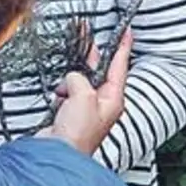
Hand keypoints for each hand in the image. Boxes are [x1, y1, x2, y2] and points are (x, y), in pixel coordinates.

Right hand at [39, 30, 131, 154]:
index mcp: (113, 99)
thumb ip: (79, 79)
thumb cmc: (77, 134)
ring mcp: (86, 107)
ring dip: (69, 81)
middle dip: (91, 55)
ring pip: (79, 81)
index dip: (123, 47)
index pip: (119, 66)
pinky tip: (58, 97)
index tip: (127, 32)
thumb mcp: (83, 97)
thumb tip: (71, 79)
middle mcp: (101, 103)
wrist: (57, 153)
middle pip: (98, 70)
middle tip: (87, 34)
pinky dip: (61, 91)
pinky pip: (67, 91)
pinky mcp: (70, 111)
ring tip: (64, 91)